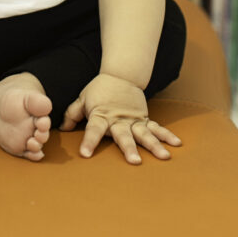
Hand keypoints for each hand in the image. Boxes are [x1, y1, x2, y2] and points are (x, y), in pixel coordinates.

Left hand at [59, 73, 181, 162]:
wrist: (120, 75)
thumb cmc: (99, 90)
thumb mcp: (83, 99)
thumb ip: (73, 113)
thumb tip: (61, 127)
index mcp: (101, 115)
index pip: (93, 129)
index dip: (89, 141)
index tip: (85, 154)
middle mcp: (119, 120)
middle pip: (123, 135)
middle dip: (128, 148)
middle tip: (134, 161)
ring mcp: (133, 120)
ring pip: (144, 133)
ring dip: (154, 145)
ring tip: (164, 157)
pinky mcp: (144, 119)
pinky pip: (156, 128)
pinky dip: (166, 135)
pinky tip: (176, 144)